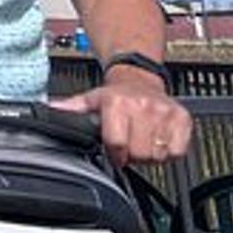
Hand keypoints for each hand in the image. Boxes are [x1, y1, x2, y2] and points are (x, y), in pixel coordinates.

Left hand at [53, 75, 192, 167]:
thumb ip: (71, 109)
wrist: (139, 77)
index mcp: (117, 103)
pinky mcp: (182, 118)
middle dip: (132, 155)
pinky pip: (178, 151)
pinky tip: (158, 140)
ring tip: (142, 140)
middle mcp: (142, 106)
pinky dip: (169, 152)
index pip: (117, 144)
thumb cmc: (115, 94)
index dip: (114, 153)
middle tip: (129, 145)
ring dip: (150, 154)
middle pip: (139, 153)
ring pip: (158, 155)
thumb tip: (50, 110)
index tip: (114, 151)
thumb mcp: (91, 99)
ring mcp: (164, 112)